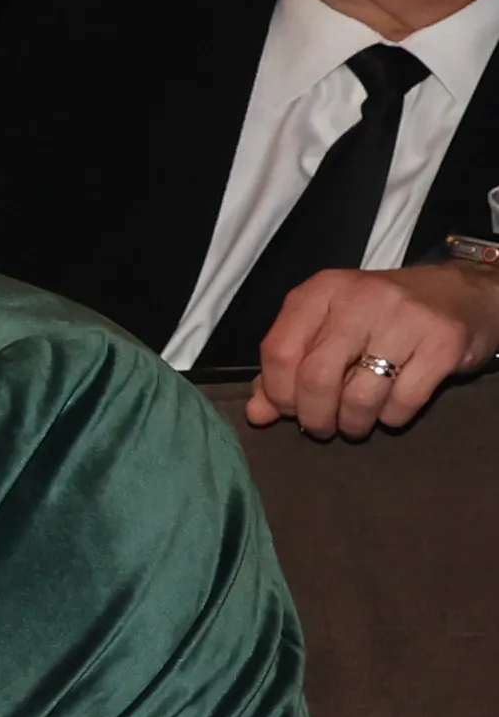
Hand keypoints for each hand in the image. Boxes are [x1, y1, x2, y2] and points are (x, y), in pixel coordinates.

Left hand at [245, 260, 498, 436]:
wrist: (460, 294)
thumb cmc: (381, 317)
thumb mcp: (328, 329)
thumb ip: (286, 367)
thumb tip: (257, 413)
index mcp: (322, 290)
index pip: (278, 351)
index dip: (278, 393)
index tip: (289, 409)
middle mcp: (361, 298)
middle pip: (315, 378)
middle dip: (313, 417)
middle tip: (321, 427)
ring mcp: (406, 318)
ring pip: (359, 397)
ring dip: (352, 424)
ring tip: (355, 422)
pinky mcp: (443, 342)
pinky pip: (402, 402)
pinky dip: (390, 418)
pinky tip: (390, 409)